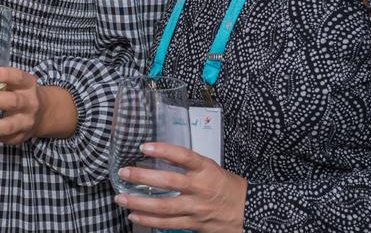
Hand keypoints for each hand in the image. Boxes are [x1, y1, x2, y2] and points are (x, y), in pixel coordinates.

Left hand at [0, 67, 70, 144]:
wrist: (42, 114)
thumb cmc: (17, 92)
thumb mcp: (7, 81)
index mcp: (27, 84)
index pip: (18, 77)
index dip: (5, 75)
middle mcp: (29, 103)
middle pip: (13, 102)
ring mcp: (25, 123)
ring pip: (6, 127)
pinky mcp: (17, 138)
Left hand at [114, 143, 246, 231]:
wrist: (249, 212)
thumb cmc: (228, 188)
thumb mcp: (212, 168)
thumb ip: (190, 165)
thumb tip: (162, 156)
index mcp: (206, 170)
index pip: (183, 156)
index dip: (163, 151)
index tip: (144, 147)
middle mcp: (200, 188)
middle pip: (168, 182)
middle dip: (143, 177)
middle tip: (124, 172)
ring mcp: (196, 208)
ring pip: (164, 206)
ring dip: (139, 202)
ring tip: (121, 198)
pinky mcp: (193, 224)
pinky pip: (168, 224)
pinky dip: (149, 220)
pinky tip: (134, 215)